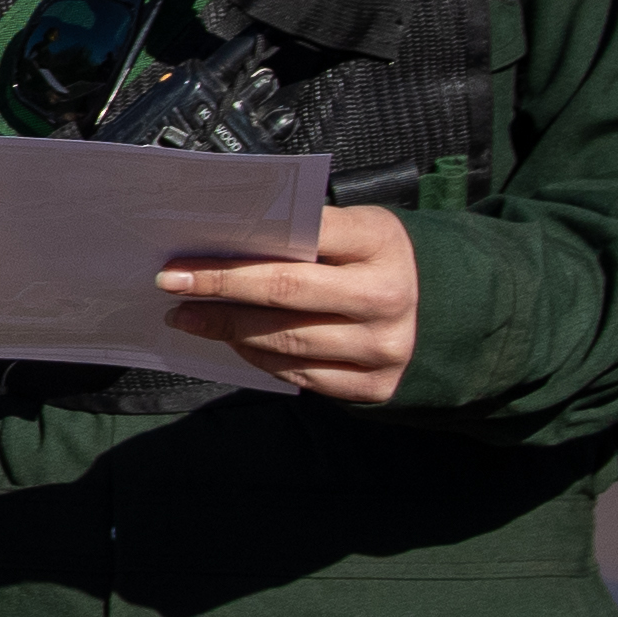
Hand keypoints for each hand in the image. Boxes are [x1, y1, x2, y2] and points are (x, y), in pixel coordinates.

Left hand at [160, 202, 417, 400]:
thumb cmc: (375, 260)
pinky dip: (258, 358)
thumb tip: (218, 246)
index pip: (297, 241)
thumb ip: (300, 235)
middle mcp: (387, 296)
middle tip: (170, 286)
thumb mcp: (353, 231)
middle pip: (285, 294)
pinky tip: (232, 342)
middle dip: (219, 290)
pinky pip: (299, 375)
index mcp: (379, 241)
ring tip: (188, 317)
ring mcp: (385, 346)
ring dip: (227, 328)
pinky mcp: (376, 385)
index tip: (181, 260)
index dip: (234, 254)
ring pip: (286, 341)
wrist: (447, 308)